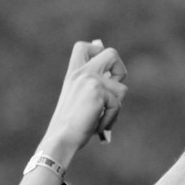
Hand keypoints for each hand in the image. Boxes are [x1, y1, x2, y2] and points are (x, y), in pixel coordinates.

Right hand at [40, 41, 127, 163]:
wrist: (61, 138)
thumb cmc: (71, 125)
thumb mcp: (80, 100)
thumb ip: (94, 87)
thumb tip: (117, 82)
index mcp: (74, 73)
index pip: (83, 47)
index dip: (98, 50)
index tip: (103, 68)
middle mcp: (82, 73)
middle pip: (111, 53)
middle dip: (121, 70)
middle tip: (115, 87)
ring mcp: (90, 80)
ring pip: (122, 89)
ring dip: (116, 108)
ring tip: (100, 118)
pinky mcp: (98, 92)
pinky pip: (117, 105)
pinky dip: (111, 119)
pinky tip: (98, 126)